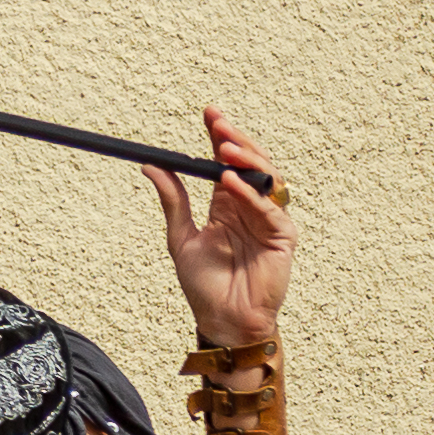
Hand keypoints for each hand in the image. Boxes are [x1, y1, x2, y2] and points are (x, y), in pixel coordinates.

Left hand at [145, 106, 293, 348]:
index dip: (220, 136)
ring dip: (247, 159)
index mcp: (226, 204)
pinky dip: (252, 193)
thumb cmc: (205, 287)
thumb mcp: (181, 237)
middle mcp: (250, 207)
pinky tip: (231, 183)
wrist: (223, 321)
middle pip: (250, 162)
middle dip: (235, 140)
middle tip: (218, 124)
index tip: (209, 114)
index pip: (226, 161)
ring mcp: (268, 220)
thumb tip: (151, 165)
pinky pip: (271, 209)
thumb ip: (173, 201)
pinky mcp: (282, 237)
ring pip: (267, 178)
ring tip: (225, 147)